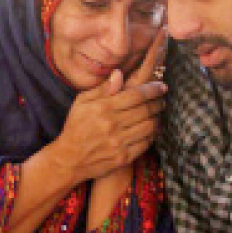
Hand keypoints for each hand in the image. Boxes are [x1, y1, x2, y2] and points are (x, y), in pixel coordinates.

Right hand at [50, 35, 167, 184]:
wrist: (69, 159)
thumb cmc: (76, 127)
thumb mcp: (82, 102)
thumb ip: (102, 88)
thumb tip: (119, 73)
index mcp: (103, 108)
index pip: (136, 95)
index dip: (153, 89)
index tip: (162, 86)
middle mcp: (112, 125)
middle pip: (146, 110)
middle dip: (158, 102)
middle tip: (162, 98)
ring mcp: (119, 143)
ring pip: (149, 126)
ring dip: (158, 117)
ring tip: (158, 112)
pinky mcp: (123, 157)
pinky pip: (146, 143)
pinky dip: (152, 134)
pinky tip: (152, 128)